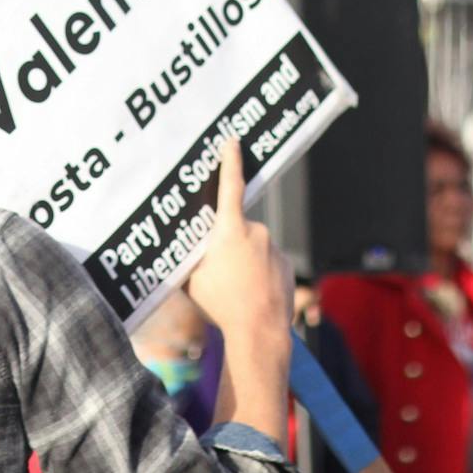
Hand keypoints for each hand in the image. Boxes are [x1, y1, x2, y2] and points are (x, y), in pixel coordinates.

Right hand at [185, 138, 292, 355]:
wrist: (259, 331)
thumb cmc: (222, 304)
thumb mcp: (192, 280)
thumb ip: (192, 259)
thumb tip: (185, 253)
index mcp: (230, 230)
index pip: (230, 186)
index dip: (230, 161)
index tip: (232, 141)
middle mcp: (257, 232)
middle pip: (236, 229)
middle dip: (226, 244)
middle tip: (218, 272)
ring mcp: (274, 248)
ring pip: (252, 247)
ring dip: (243, 261)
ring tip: (236, 290)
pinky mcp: (286, 264)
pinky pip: (267, 261)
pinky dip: (258, 273)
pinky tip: (252, 294)